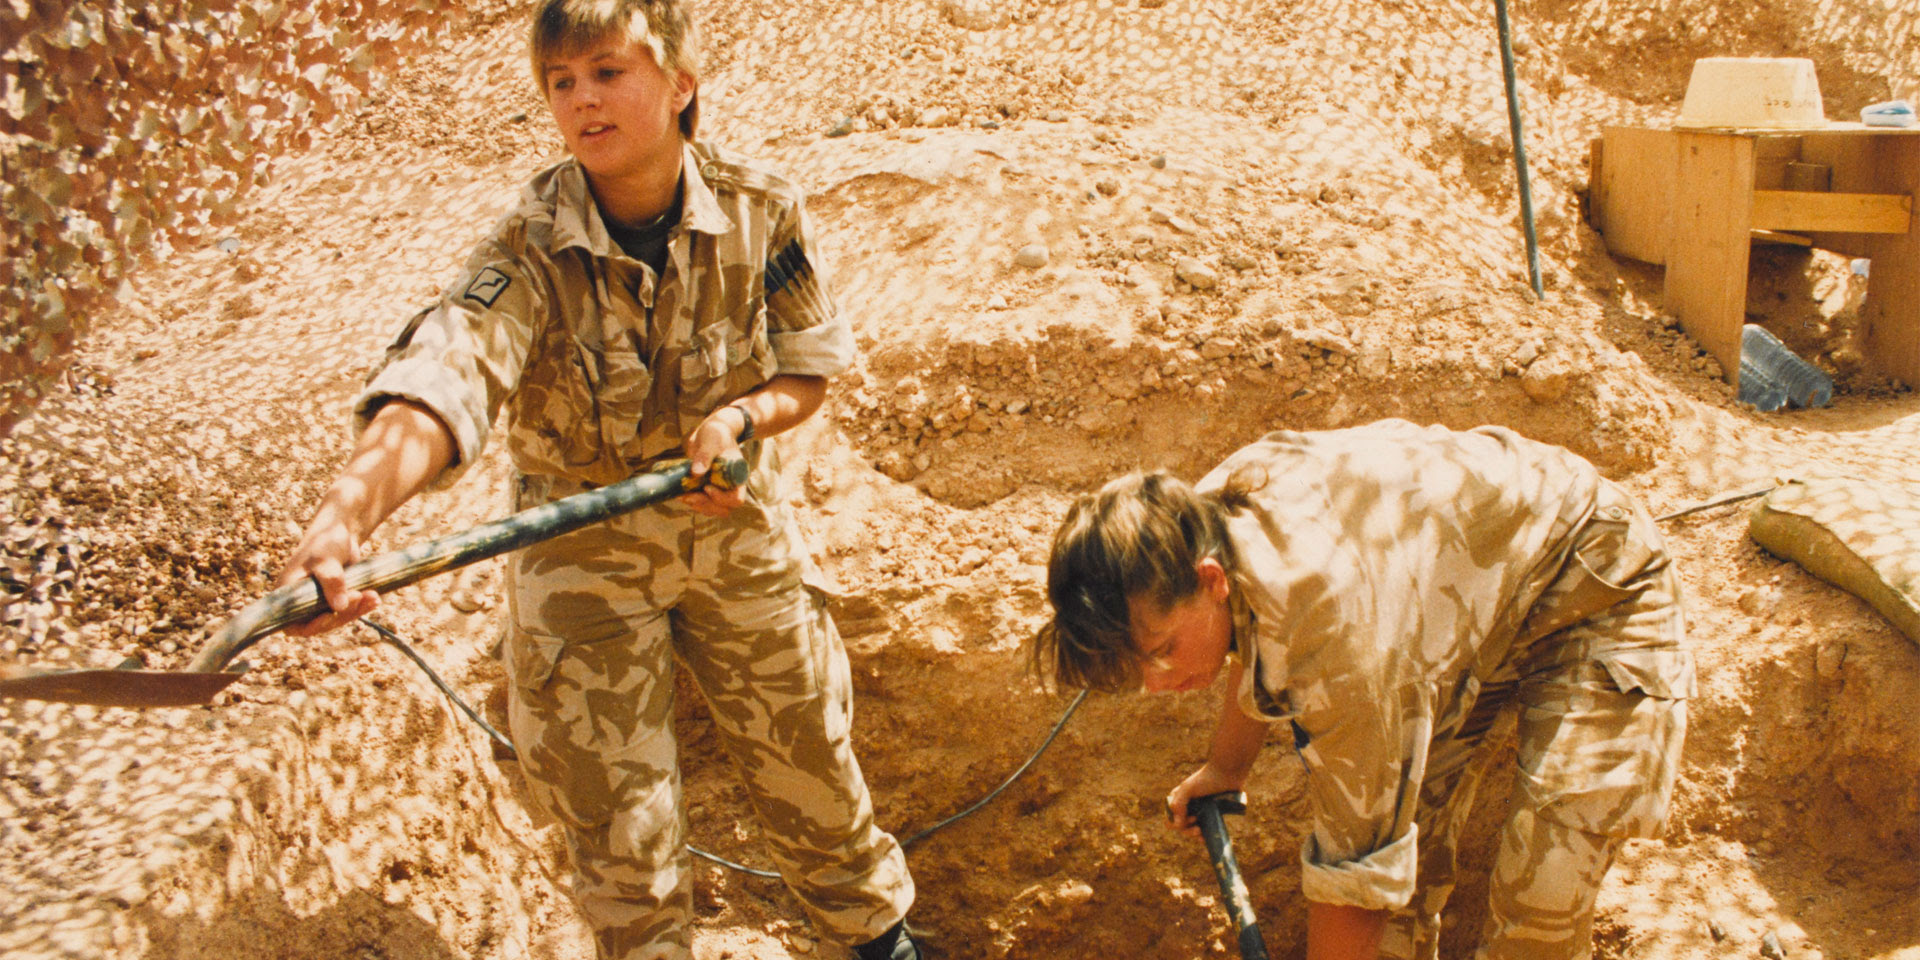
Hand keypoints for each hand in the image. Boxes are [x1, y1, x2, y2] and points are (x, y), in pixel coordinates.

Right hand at [276, 513, 378, 635]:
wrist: (338, 533)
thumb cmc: (324, 542)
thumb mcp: (325, 559)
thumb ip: (332, 581)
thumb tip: (340, 607)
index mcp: (288, 594)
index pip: (293, 624)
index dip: (311, 626)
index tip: (330, 615)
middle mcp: (301, 602)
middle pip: (320, 623)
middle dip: (342, 614)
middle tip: (359, 595)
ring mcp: (319, 602)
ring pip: (337, 618)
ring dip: (356, 610)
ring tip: (373, 596)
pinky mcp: (335, 599)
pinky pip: (348, 610)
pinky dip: (362, 606)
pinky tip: (375, 599)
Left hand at [679, 406, 746, 517]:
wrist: (711, 431)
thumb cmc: (716, 433)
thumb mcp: (711, 440)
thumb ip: (705, 455)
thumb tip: (696, 472)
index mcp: (737, 477)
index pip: (735, 499)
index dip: (721, 498)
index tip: (707, 487)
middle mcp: (729, 486)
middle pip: (723, 509)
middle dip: (705, 505)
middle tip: (689, 496)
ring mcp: (718, 489)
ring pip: (712, 509)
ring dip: (697, 506)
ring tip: (682, 495)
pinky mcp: (706, 489)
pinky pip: (702, 504)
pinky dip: (692, 502)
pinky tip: (680, 493)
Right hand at [1164, 762, 1248, 839]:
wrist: (1227, 774)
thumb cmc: (1206, 779)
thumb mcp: (1188, 789)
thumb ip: (1178, 804)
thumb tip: (1177, 825)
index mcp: (1178, 799)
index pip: (1170, 818)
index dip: (1177, 822)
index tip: (1190, 819)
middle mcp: (1187, 806)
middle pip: (1181, 826)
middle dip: (1187, 830)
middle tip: (1197, 829)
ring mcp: (1200, 810)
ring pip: (1191, 829)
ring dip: (1194, 835)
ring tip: (1202, 835)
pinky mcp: (1211, 814)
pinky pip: (1204, 828)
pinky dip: (1203, 836)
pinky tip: (1206, 839)